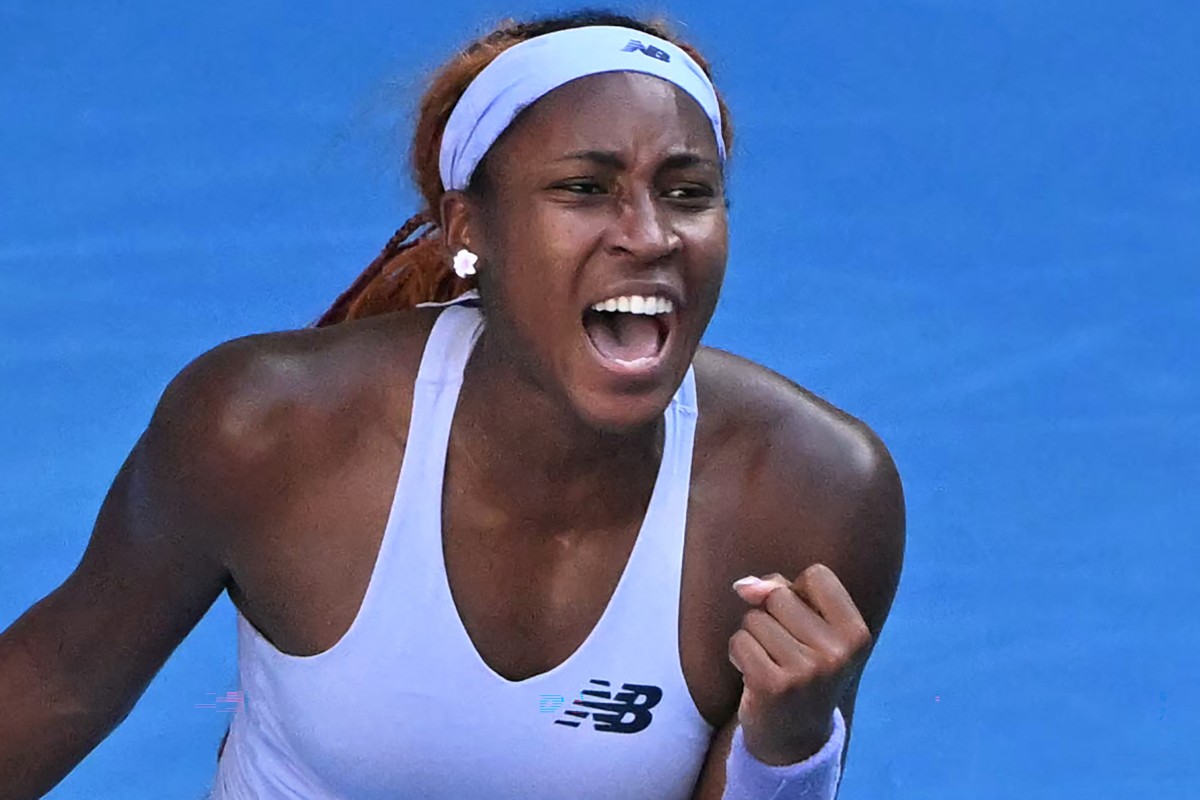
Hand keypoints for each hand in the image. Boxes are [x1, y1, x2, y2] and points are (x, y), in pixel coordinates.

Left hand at [728, 563, 871, 765]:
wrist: (795, 738)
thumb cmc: (801, 668)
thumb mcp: (810, 628)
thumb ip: (781, 590)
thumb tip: (743, 586)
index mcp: (856, 633)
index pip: (816, 575)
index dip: (798, 592)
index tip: (803, 622)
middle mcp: (837, 653)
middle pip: (779, 596)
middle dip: (771, 616)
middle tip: (784, 650)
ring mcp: (806, 672)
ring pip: (755, 618)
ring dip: (753, 637)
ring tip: (771, 663)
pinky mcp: (773, 686)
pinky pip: (739, 641)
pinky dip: (739, 653)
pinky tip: (754, 675)